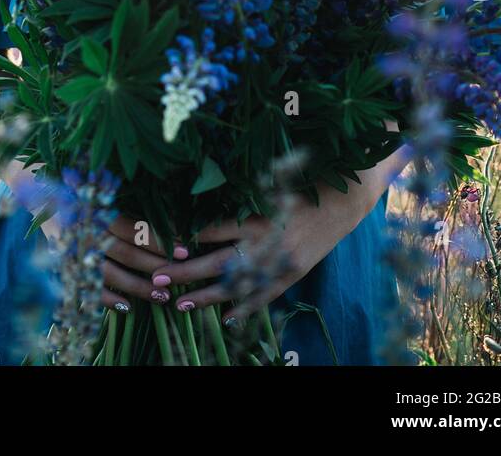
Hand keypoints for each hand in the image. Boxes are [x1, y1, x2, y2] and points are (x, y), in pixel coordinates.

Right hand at [42, 212, 188, 309]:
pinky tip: (129, 308)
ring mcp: (76, 255)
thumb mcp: (108, 204)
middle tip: (179, 275)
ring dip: (139, 287)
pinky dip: (109, 301)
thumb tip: (172, 223)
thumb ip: (134, 215)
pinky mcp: (68, 272)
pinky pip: (90, 291)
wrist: (44, 209)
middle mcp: (87, 233)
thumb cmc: (87, 207)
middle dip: (155, 265)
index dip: (159, 241)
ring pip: (111, 275)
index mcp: (98, 212)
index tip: (184, 250)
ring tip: (162, 297)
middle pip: (126, 253)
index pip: (134, 229)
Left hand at [155, 175, 383, 321]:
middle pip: (217, 261)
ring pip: (235, 285)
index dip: (187, 238)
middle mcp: (266, 242)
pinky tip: (225, 318)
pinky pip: (264, 297)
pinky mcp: (292, 275)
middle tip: (157, 276)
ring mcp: (279, 263)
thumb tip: (202, 196)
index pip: (213, 229)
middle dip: (185, 271)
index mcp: (257, 214)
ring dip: (204, 296)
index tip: (163, 244)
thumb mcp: (270, 182)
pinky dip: (244, 308)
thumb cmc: (301, 185)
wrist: (342, 203)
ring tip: (177, 304)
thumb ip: (240, 192)